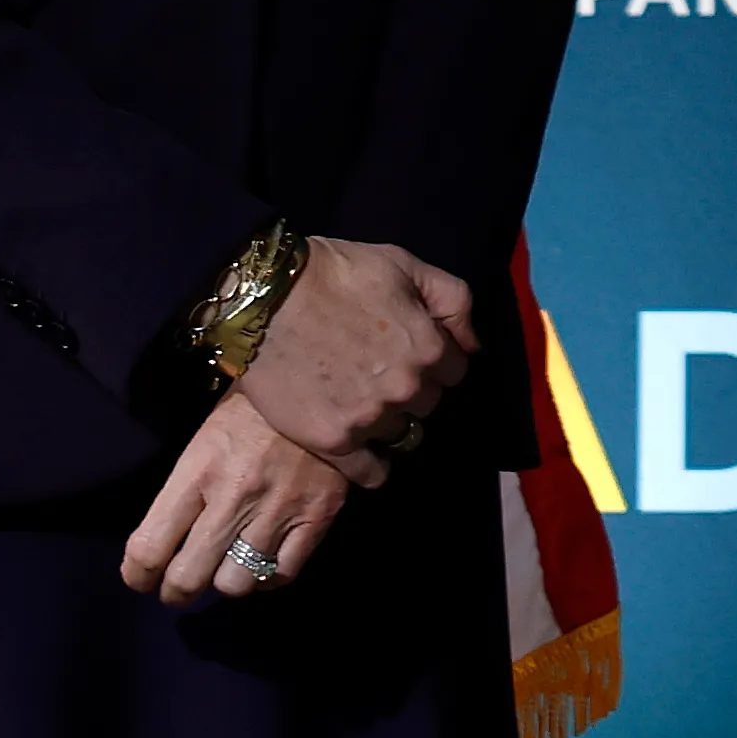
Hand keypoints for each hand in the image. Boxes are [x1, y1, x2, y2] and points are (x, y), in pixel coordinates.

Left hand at [122, 389, 351, 606]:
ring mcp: (278, 509)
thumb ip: (183, 492)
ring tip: (227, 568)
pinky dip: (268, 577)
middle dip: (176, 591)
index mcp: (198, 471)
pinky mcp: (317, 516)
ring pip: (236, 583)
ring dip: (226, 582)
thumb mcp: (203, 441)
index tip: (141, 578)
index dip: (137, 574)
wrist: (322, 381)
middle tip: (179, 587)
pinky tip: (263, 560)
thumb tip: (165, 543)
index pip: (149, 547)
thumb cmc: (252, 409)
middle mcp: (234, 496)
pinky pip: (282, 574)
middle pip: (188, 578)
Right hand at [233, 236, 474, 478]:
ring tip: (366, 405)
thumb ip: (453, 301)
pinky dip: (372, 466)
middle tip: (381, 374)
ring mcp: (369, 418)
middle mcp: (406, 388)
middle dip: (413, 390)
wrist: (264, 297)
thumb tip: (472, 345)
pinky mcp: (332, 441)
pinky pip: (370, 472)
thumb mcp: (405, 264)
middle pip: (429, 404)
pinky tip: (363, 451)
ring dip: (392, 423)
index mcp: (429, 347)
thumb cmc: (335, 273)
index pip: (456, 372)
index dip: (436, 360)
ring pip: (403, 436)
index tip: (411, 352)